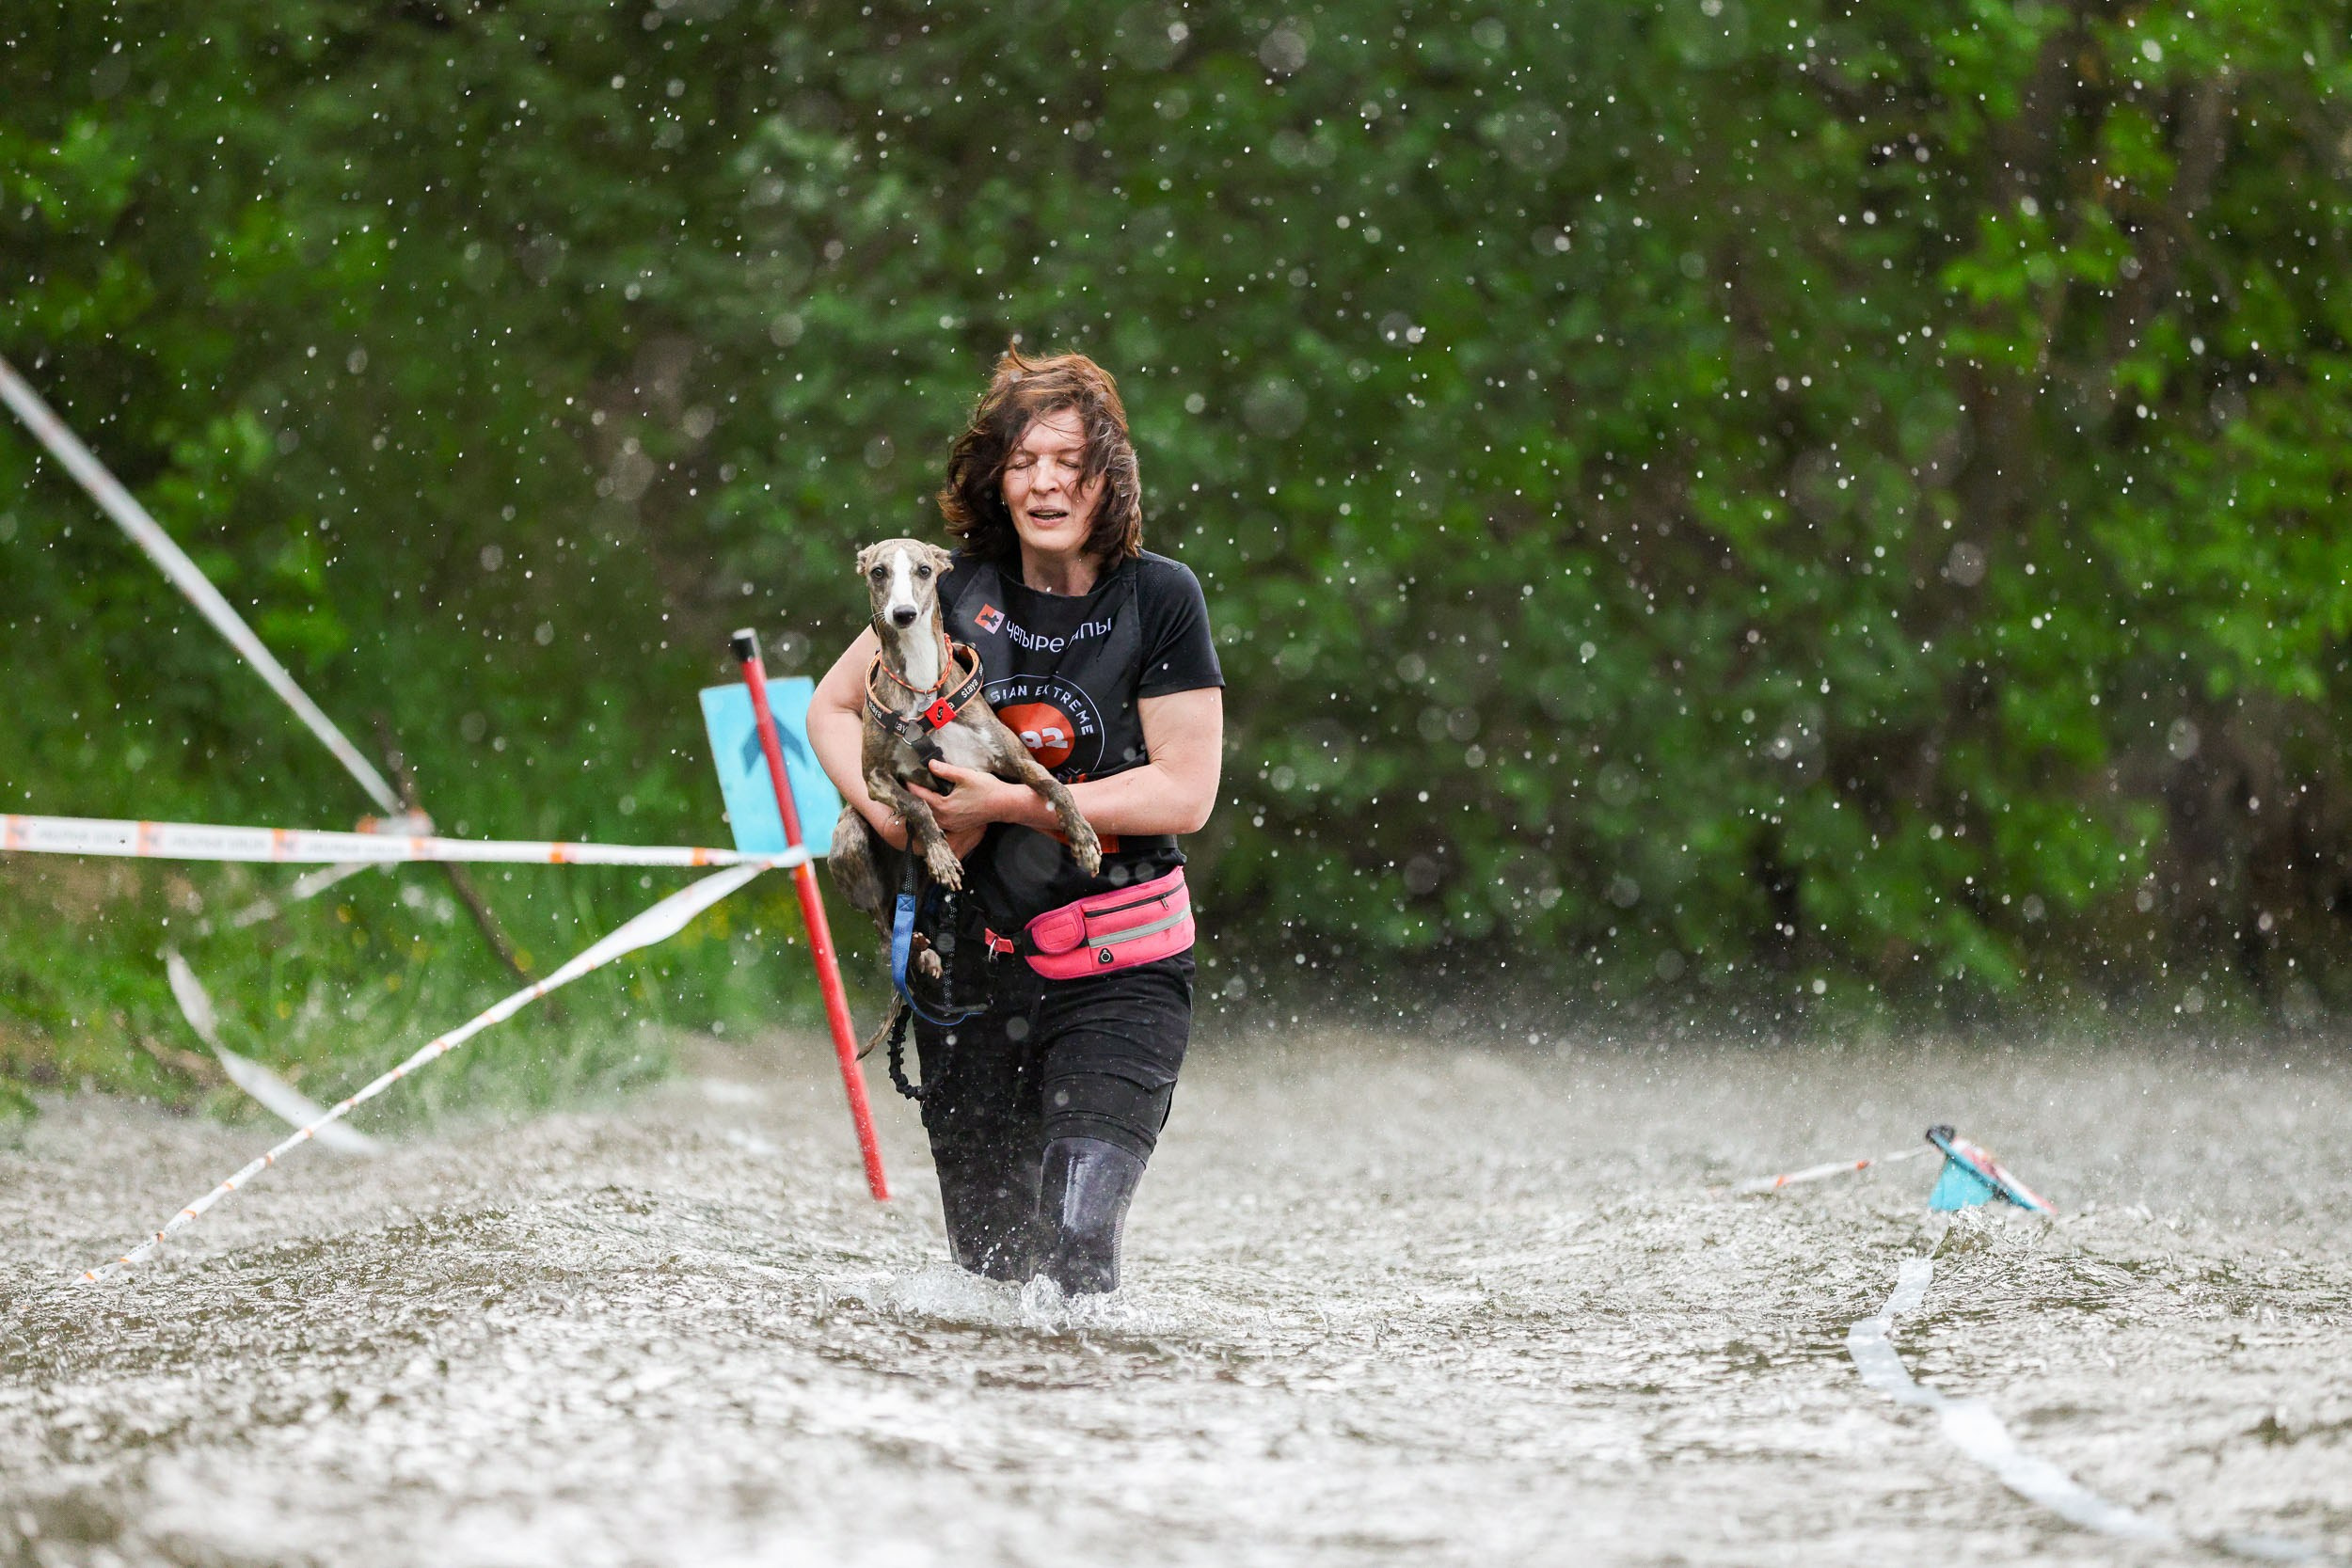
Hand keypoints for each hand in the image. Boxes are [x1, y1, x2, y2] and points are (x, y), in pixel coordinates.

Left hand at [909, 761, 1038, 845]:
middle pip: (922, 808)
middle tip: (906, 786)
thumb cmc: (987, 789)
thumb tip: (930, 764)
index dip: (911, 786)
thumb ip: (946, 770)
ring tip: (917, 794)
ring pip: (930, 816)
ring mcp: (951, 825)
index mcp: (944, 806)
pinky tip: (933, 804)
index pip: (921, 795)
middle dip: (915, 797)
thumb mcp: (965, 775)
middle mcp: (945, 819)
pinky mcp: (957, 827)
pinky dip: (933, 812)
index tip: (903, 778)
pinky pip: (939, 820)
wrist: (1005, 804)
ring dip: (923, 806)